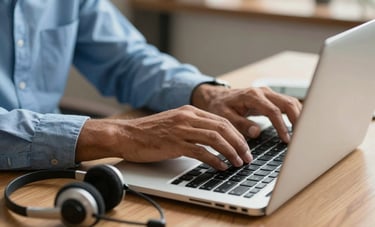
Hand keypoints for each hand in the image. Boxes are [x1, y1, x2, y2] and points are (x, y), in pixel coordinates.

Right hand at [76, 105, 251, 169]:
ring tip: (238, 163)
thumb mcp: (175, 123)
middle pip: (223, 128)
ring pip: (215, 138)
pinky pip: (200, 151)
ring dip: (230, 152)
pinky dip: (214, 160)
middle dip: (239, 144)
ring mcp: (181, 129)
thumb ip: (193, 127)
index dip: (237, 135)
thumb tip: (214, 139)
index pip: (222, 120)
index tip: (245, 147)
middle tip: (247, 157)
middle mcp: (187, 117)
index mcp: (190, 111)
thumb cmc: (149, 132)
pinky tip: (220, 166)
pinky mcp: (174, 143)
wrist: (126, 134)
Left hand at [192, 84, 301, 142]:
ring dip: (299, 116)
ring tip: (302, 134)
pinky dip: (295, 113)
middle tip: (302, 137)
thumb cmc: (219, 107)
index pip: (272, 111)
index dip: (281, 126)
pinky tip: (297, 126)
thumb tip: (256, 132)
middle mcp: (262, 92)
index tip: (286, 140)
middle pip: (287, 103)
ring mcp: (268, 93)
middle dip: (298, 119)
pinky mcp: (271, 97)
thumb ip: (240, 124)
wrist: (217, 97)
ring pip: (291, 101)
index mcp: (252, 96)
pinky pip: (287, 103)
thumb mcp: (225, 117)